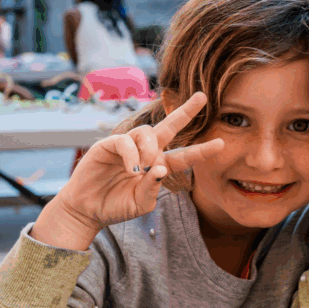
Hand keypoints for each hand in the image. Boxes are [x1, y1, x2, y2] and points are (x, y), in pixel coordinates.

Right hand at [51, 92, 223, 237]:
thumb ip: (153, 189)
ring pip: (147, 132)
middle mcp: (145, 152)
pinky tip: (132, 168)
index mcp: (158, 166)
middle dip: (185, 111)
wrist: (87, 210)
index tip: (221, 143)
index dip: (202, 150)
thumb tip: (161, 168)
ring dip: (150, 149)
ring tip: (144, 167)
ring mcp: (127, 146)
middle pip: (169, 126)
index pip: (184, 156)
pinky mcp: (108, 145)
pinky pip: (124, 141)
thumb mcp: (141, 204)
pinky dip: (131, 154)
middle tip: (202, 97)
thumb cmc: (115, 206)